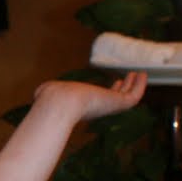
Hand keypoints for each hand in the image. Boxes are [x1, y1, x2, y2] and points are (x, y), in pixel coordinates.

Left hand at [32, 69, 146, 124]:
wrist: (62, 102)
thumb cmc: (53, 97)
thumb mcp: (48, 91)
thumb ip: (45, 92)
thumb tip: (38, 92)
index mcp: (85, 105)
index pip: (101, 99)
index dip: (110, 91)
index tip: (116, 82)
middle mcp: (98, 106)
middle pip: (115, 99)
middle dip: (123, 88)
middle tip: (129, 78)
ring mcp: (109, 105)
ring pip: (127, 98)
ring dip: (135, 85)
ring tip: (140, 74)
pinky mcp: (118, 103)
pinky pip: (135, 96)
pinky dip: (140, 86)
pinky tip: (143, 74)